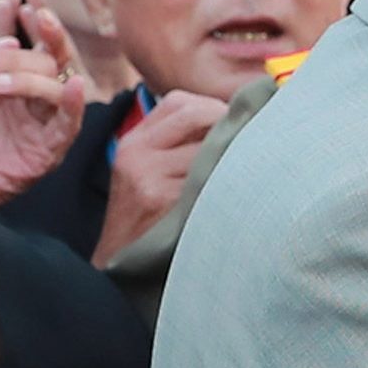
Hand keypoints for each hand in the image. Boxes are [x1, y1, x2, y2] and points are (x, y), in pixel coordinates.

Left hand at [0, 0, 86, 209]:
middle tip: (7, 33)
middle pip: (46, 56)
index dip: (31, 14)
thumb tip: (8, 8)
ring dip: (28, 76)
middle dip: (26, 44)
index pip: (32, 36)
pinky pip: (71, 121)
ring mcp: (46, 117)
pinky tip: (76, 85)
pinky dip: (76, 102)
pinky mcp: (52, 147)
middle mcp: (37, 90)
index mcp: (18, 71)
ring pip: (55, 83)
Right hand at [94, 90, 229, 267]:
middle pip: (195, 114)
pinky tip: (233, 193)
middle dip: (226, 123)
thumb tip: (233, 120)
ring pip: (207, 145)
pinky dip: (226, 181)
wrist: (120, 265)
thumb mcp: (145, 173)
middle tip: (247, 142)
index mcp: (133, 142)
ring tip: (243, 170)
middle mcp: (136, 153)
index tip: (231, 123)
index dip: (211, 107)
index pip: (178, 102)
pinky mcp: (161, 199)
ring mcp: (147, 175)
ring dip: (231, 154)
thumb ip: (175, 144)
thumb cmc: (145, 219)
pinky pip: (208, 177)